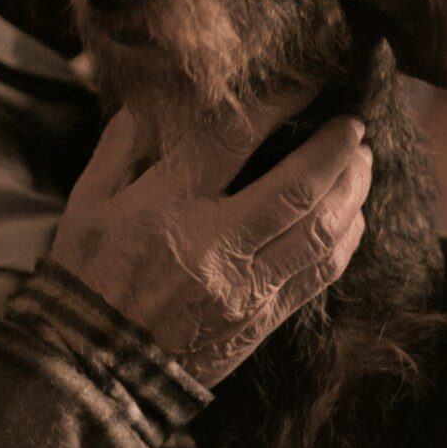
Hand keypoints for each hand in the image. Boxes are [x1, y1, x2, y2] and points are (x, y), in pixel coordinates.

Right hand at [48, 101, 373, 387]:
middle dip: (336, 149)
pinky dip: (346, 238)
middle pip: (297, 189)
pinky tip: (352, 213)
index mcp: (162, 207)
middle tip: (354, 123)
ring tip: (361, 160)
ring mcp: (243, 289)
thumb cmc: (87, 276)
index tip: (305, 81)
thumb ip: (121, 146)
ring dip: (352, 190)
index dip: (276, 103)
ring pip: (320, 231)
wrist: (93, 366)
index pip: (231, 139)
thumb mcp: (85, 203)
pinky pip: (320, 274)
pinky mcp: (261, 320)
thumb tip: (156, 101)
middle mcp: (211, 246)